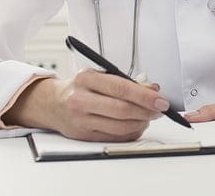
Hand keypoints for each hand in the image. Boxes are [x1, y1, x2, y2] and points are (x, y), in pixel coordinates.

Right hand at [9, 70, 167, 141]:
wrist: (52, 104)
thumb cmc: (79, 88)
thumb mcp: (99, 76)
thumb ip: (125, 81)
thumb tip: (153, 89)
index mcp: (86, 79)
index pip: (121, 88)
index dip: (145, 96)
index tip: (161, 100)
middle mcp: (81, 100)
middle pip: (122, 110)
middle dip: (146, 111)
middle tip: (159, 110)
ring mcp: (81, 120)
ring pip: (120, 127)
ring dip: (141, 123)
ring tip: (149, 116)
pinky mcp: (83, 136)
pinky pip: (114, 137)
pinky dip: (131, 132)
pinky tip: (136, 125)